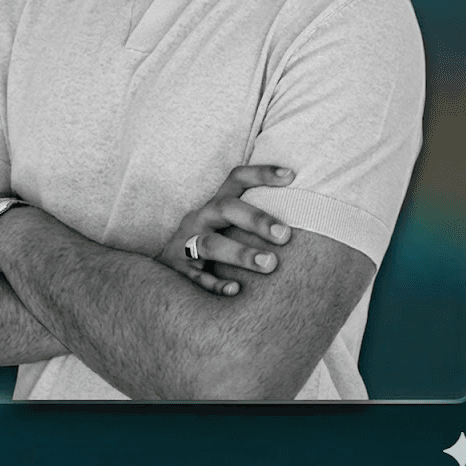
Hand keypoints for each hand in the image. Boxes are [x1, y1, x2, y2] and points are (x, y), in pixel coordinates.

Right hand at [157, 164, 294, 296]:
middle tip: (286, 235)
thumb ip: (252, 222)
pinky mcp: (179, 273)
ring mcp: (186, 244)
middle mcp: (200, 219)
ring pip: (210, 244)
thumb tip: (305, 221)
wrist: (159, 276)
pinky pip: (196, 278)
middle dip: (257, 219)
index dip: (261, 173)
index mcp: (215, 205)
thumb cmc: (209, 247)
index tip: (291, 176)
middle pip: (226, 208)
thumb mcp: (224, 226)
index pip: (237, 179)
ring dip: (241, 253)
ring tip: (270, 264)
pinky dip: (215, 284)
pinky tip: (236, 292)